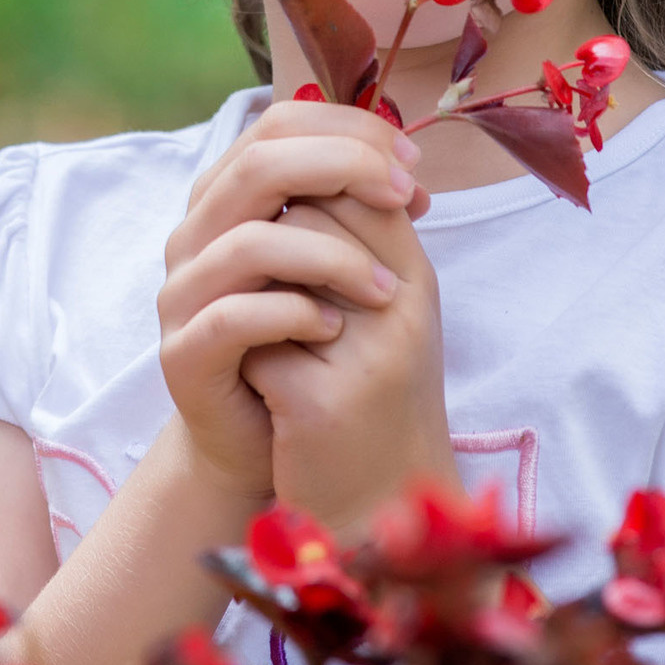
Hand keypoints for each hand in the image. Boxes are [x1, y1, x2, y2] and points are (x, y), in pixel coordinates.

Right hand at [157, 100, 423, 502]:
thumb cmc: (299, 341)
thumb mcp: (331, 265)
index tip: (411, 162)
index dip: (348, 130)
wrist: (254, 438)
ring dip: (331, 256)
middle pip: (260, 164)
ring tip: (385, 288)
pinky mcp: (182, 352)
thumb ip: (350, 213)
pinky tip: (336, 328)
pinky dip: (293, 315)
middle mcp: (196, 233)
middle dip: (344, 168)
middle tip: (404, 196)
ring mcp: (182, 292)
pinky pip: (234, 318)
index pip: (278, 124)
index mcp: (229, 197)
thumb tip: (406, 173)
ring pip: (249, 242)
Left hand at [240, 191, 457, 536]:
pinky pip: (254, 338)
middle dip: (271, 243)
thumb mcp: (382, 315)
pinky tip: (263, 387)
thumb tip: (302, 154)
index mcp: (417, 281)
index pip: (356, 183)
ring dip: (253, 294)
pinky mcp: (321, 405)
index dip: (303, 193)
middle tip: (270, 291)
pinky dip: (247, 354)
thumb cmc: (370, 399)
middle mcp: (403, 313)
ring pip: (275, 268)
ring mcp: (367, 359)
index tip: (285, 231)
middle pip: (308, 218)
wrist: (378, 510)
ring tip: (272, 336)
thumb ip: (356, 241)